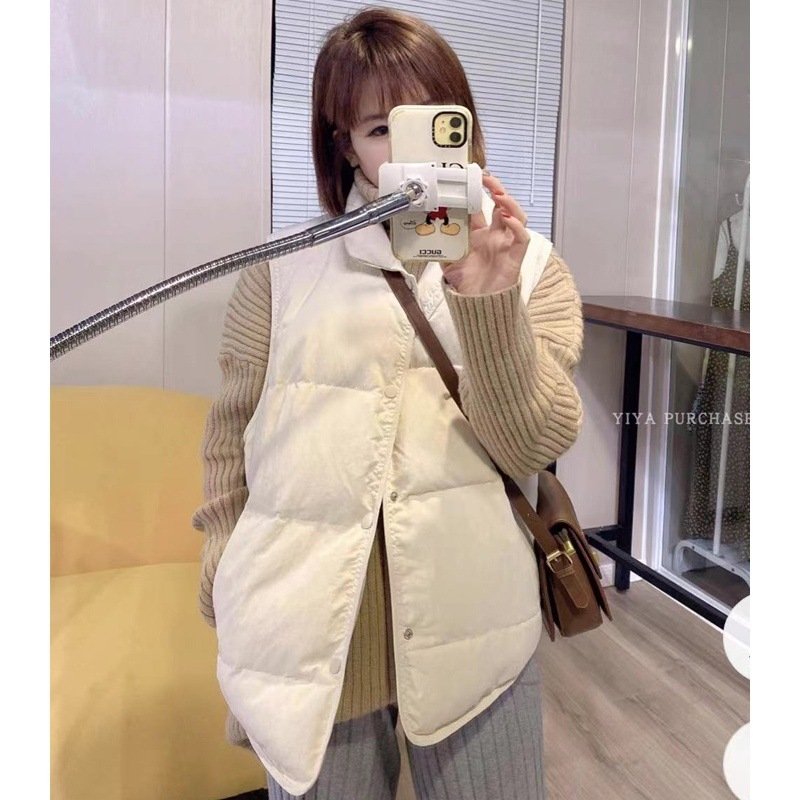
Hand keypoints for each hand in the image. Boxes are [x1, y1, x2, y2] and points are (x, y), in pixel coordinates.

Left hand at [440, 174, 530, 294]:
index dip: (478, 191)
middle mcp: (495, 235)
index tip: (470, 177)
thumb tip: (422, 231)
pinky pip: (522, 237)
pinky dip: (517, 226)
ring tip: (499, 195)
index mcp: (479, 234)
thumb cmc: (466, 284)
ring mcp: (506, 244)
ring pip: (516, 216)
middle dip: (496, 189)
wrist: (477, 305)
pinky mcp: (515, 255)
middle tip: (487, 178)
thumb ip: (439, 245)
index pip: (481, 206)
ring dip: (509, 203)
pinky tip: (507, 219)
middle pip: (501, 205)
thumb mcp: (447, 261)